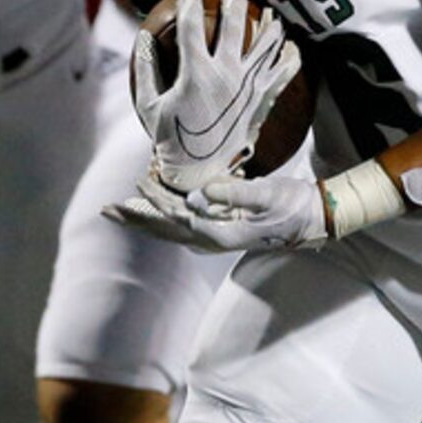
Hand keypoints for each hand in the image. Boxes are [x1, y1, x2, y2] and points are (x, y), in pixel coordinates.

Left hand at [106, 171, 328, 253]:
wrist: (315, 219)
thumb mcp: (268, 195)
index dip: (155, 201)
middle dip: (135, 220)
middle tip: (105, 211)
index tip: (140, 181)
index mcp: (221, 235)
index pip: (178, 218)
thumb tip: (198, 194)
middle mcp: (213, 242)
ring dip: (144, 221)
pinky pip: (182, 229)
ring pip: (170, 233)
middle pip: (165, 232)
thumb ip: (233, 195)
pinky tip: (152, 213)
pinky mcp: (220, 232)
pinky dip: (162, 220)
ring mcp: (216, 240)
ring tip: (119, 212)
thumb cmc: (293, 204)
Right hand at [130, 0, 300, 192]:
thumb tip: (143, 38)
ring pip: (265, 44)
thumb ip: (145, 70)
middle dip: (234, 5)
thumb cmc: (171, 139)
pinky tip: (290, 45)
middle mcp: (226, 75)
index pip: (192, 27)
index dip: (189, 7)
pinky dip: (289, 57)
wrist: (201, 172)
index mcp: (195, 74)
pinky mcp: (263, 100)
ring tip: (268, 14)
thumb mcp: (149, 106)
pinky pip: (283, 72)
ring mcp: (248, 86)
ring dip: (267, 25)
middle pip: (235, 27)